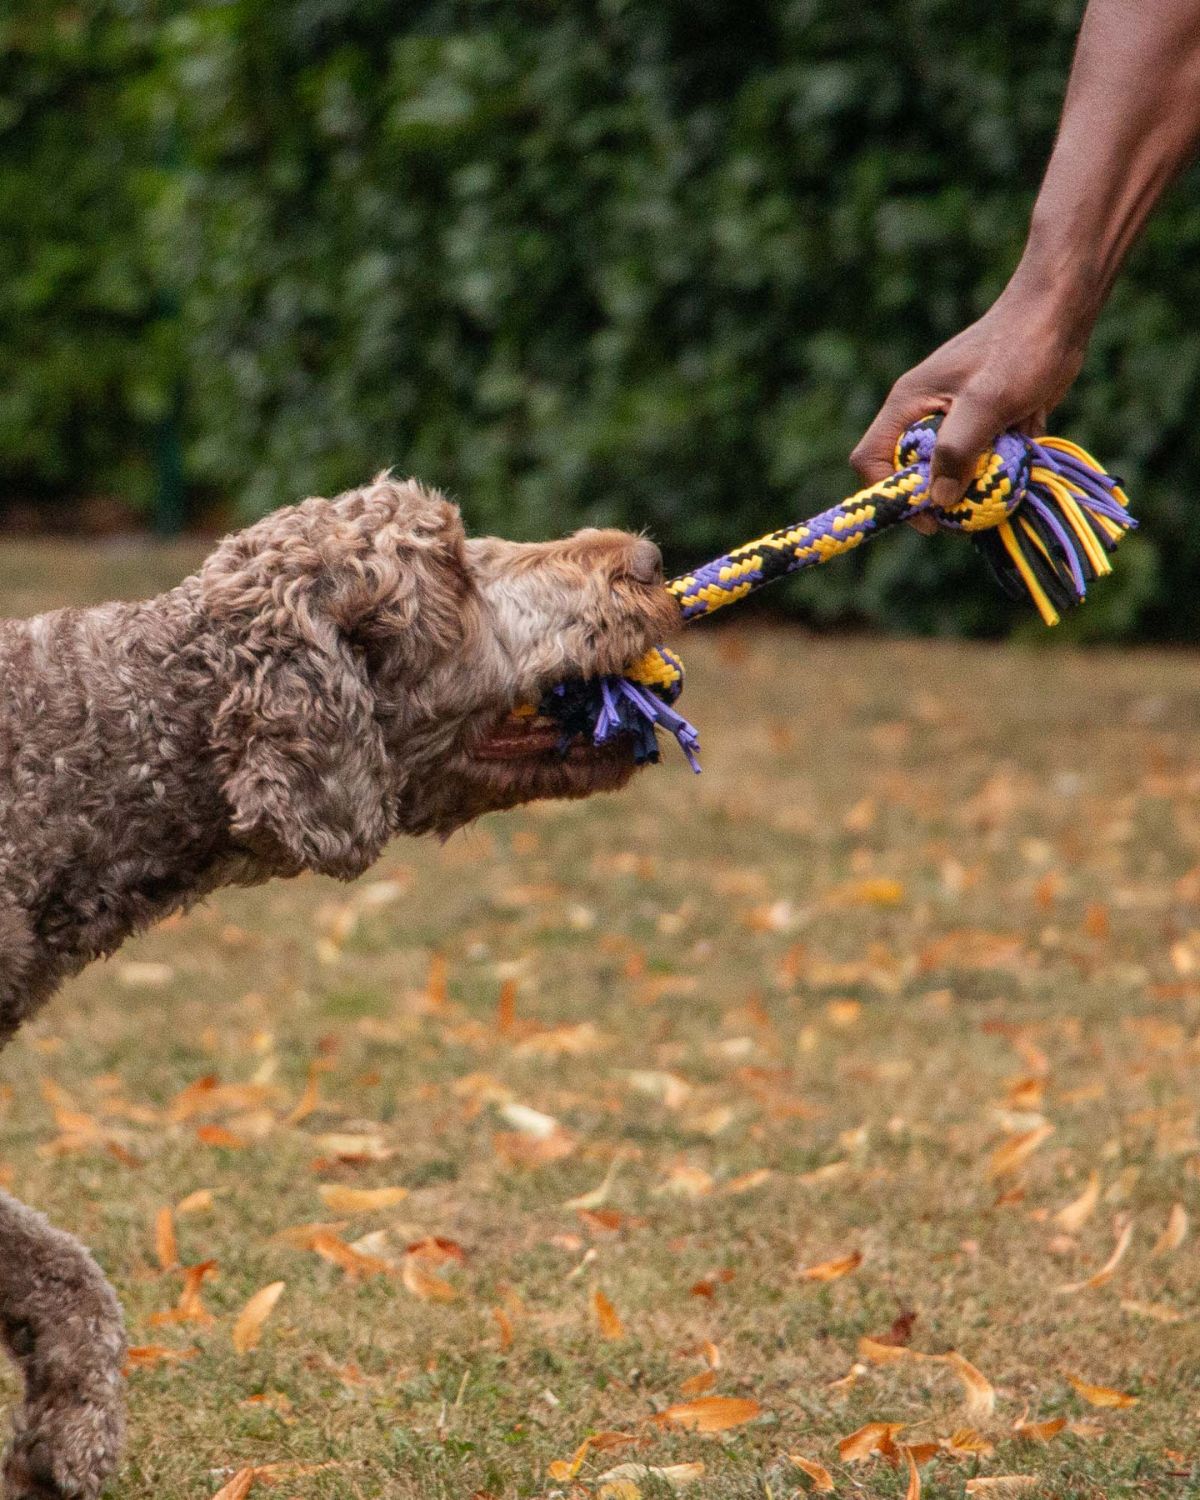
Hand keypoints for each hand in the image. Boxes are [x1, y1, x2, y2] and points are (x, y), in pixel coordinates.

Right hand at [850, 275, 1090, 532]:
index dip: (889, 493)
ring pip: (943, 472)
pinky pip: (974, 463)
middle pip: (907, 473)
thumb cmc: (1020, 349)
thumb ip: (957, 450)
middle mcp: (921, 415)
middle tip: (969, 512)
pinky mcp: (979, 425)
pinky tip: (1016, 468)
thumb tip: (940, 500)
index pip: (871, 459)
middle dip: (933, 498)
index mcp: (908, 405)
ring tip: (999, 489)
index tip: (928, 517)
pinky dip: (991, 474)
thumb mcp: (987, 401)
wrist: (1059, 316)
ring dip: (968, 488)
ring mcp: (950, 420)